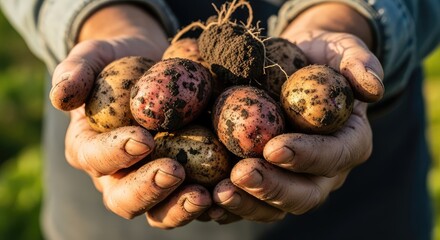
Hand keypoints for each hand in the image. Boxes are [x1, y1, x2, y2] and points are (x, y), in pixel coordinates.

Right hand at [50, 4, 211, 228]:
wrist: (152, 66)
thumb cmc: (119, 61)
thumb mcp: (94, 56)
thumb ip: (75, 72)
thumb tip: (59, 98)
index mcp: (89, 148)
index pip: (95, 158)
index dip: (116, 154)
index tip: (143, 139)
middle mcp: (116, 174)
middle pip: (124, 198)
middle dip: (149, 189)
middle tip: (175, 171)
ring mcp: (149, 182)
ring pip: (158, 212)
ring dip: (180, 207)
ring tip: (206, 196)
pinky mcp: (180, 183)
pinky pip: (189, 200)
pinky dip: (208, 202)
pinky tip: (226, 192)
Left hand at [210, 3, 383, 222]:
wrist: (296, 68)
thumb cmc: (321, 59)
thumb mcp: (343, 50)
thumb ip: (359, 64)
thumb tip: (372, 87)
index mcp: (349, 142)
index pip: (334, 156)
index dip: (307, 155)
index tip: (274, 147)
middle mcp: (324, 171)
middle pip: (305, 194)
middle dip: (273, 188)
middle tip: (241, 174)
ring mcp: (295, 181)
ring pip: (276, 208)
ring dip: (248, 204)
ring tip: (219, 193)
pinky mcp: (269, 182)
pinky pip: (252, 203)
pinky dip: (231, 206)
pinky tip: (207, 199)